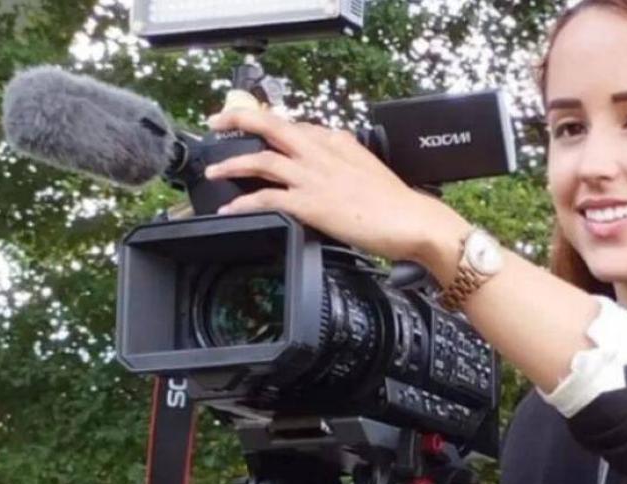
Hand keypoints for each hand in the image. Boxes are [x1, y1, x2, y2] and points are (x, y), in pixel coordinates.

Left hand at [204, 109, 470, 263]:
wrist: (412, 220)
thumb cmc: (395, 202)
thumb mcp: (367, 168)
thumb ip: (345, 159)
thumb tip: (332, 156)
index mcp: (337, 142)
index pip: (295, 125)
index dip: (269, 125)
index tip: (252, 127)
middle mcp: (322, 152)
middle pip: (271, 126)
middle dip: (238, 120)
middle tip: (216, 123)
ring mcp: (314, 176)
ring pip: (261, 158)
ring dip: (232, 162)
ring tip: (214, 171)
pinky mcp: (310, 203)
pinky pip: (266, 198)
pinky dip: (244, 202)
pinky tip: (231, 208)